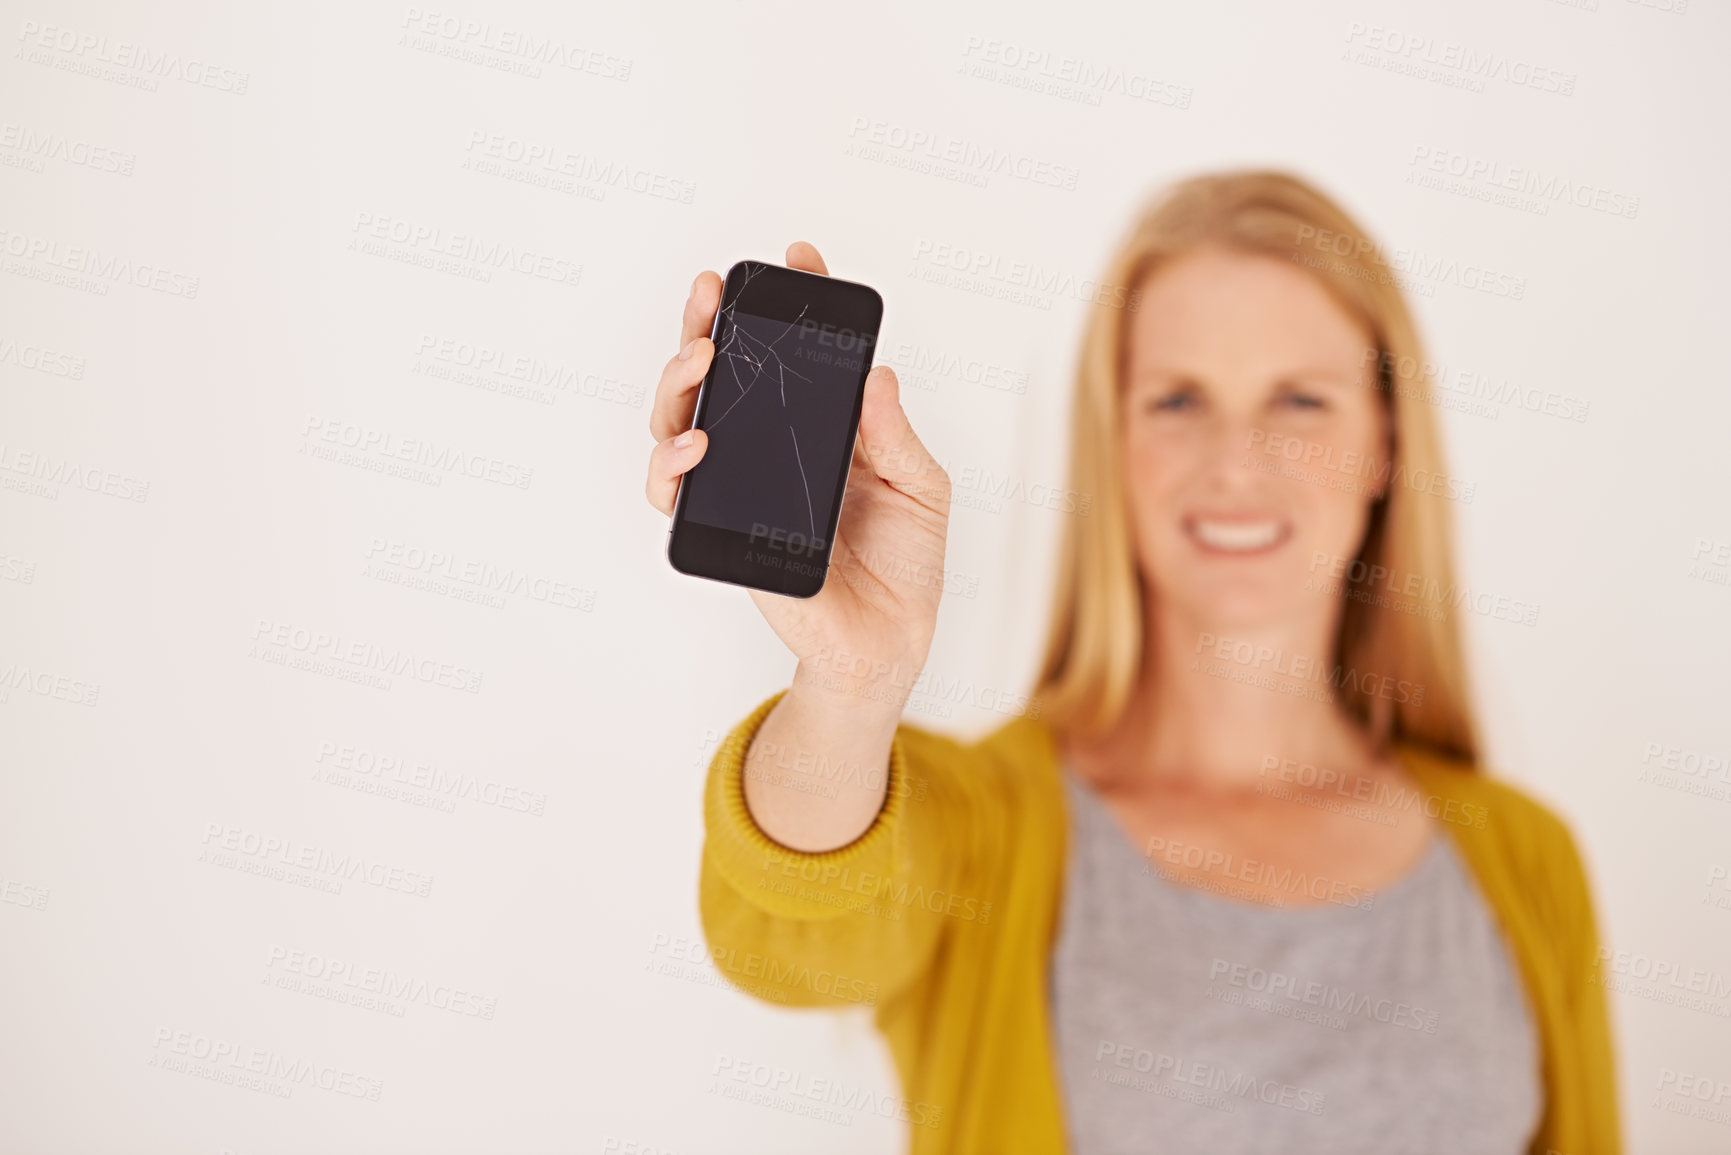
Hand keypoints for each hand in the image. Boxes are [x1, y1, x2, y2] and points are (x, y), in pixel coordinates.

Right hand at [647, 242, 951, 711]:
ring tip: (700, 357)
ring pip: (679, 419)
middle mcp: (770, 448)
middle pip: (719, 373)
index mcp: (820, 427)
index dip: (788, 305)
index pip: (792, 354)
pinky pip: (672, 492)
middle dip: (707, 323)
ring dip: (678, 380)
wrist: (888, 643)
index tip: (798, 258)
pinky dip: (669, 464)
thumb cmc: (905, 565)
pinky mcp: (718, 530)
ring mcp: (738, 486)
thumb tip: (876, 374)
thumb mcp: (921, 487)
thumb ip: (896, 434)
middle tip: (714, 294)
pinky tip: (693, 444)